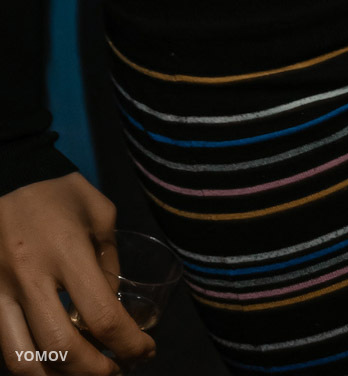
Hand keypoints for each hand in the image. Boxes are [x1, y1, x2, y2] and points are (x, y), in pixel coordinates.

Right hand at [0, 175, 153, 372]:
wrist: (6, 178)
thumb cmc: (58, 194)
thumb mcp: (98, 214)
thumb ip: (109, 260)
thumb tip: (115, 305)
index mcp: (66, 250)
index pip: (102, 316)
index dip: (129, 344)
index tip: (145, 351)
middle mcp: (30, 276)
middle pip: (63, 350)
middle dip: (97, 372)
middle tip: (116, 370)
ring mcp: (0, 290)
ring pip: (23, 362)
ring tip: (83, 373)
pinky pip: (5, 349)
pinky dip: (31, 367)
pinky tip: (52, 364)